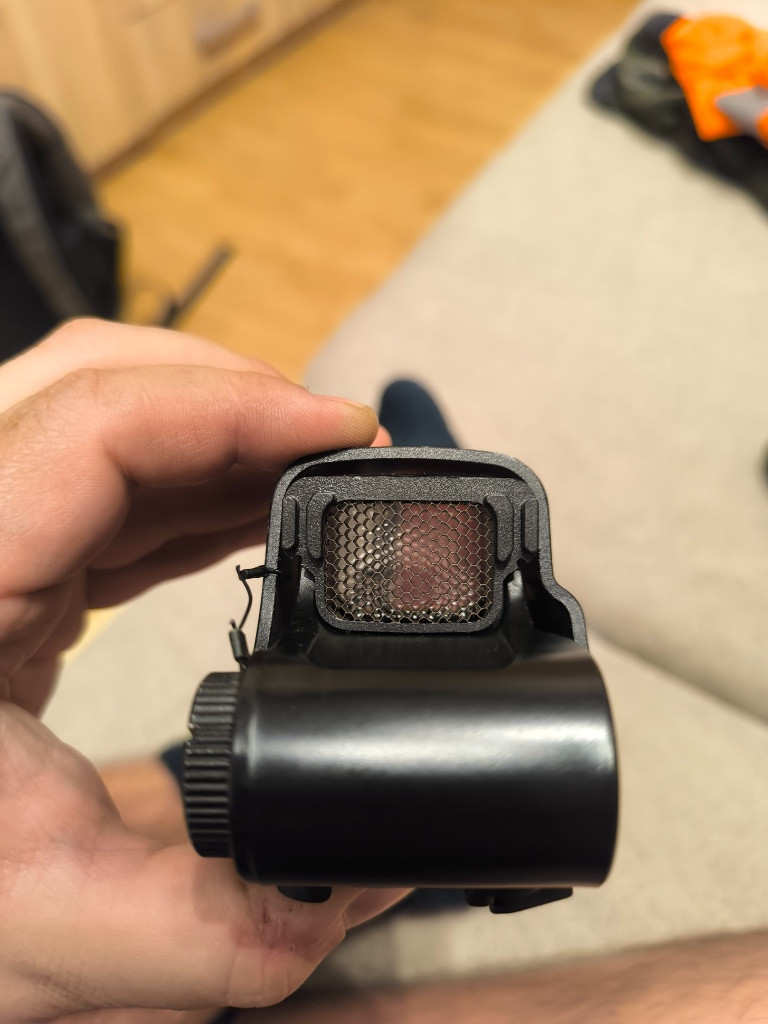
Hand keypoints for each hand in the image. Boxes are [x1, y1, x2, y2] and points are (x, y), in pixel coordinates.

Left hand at [0, 321, 404, 1023]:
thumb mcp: (56, 926)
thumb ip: (217, 925)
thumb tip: (343, 890)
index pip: (92, 428)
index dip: (235, 407)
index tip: (344, 431)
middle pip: (96, 383)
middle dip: (239, 396)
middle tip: (341, 440)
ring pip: (107, 426)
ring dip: (226, 437)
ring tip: (320, 474)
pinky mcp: (13, 571)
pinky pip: (111, 489)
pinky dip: (198, 486)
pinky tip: (256, 513)